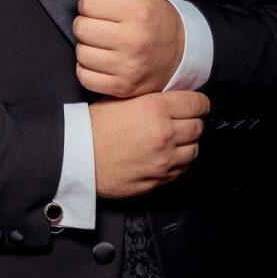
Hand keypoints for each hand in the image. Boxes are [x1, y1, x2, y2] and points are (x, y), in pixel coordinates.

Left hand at [64, 0, 183, 96]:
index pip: (87, 3)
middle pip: (81, 28)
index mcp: (137, 11)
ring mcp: (128, 66)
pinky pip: (84, 77)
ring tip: (104, 44)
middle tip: (103, 27)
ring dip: (87, 47)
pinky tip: (102, 61)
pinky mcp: (122, 87)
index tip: (102, 9)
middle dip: (87, 24)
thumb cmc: (154, 19)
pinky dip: (87, 69)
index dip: (90, 3)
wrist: (181, 52)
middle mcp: (133, 39)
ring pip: (81, 53)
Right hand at [89, 90, 209, 197]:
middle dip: (192, 122)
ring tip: (173, 140)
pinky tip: (165, 156)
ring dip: (187, 144)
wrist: (78, 157)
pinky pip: (182, 169)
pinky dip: (178, 162)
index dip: (198, 104)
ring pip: (194, 149)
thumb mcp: (121, 99)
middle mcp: (164, 133)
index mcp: (155, 108)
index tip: (196, 106)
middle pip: (198, 126)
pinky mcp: (160, 178)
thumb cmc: (94, 127)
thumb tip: (171, 99)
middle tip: (181, 122)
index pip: (197, 104)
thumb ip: (150, 98)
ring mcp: (164, 158)